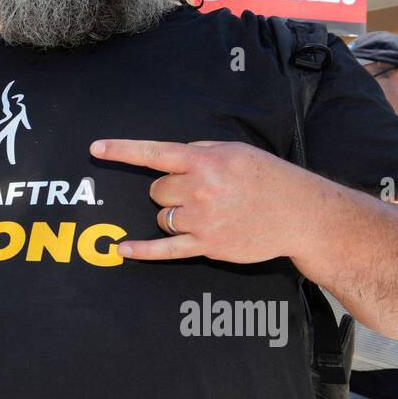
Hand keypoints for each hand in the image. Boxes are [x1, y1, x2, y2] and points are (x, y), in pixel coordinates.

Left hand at [90, 138, 314, 263]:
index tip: (96, 148)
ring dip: (173, 213)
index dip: (122, 150)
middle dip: (168, 190)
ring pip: (162, 216)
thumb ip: (200, 151)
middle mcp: (200, 190)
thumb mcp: (235, 151)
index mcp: (205, 161)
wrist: (301, 214)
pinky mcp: (208, 246)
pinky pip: (166, 249)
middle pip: (156, 190)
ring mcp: (202, 220)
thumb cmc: (269, 178)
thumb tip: (173, 159)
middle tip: (197, 191)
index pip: (154, 153)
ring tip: (205, 211)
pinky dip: (142, 250)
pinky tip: (122, 249)